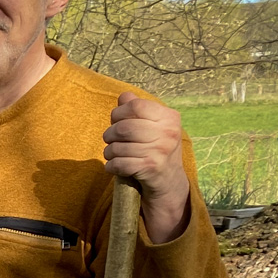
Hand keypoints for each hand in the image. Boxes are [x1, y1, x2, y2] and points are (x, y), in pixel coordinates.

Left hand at [103, 91, 190, 242]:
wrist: (169, 181)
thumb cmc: (155, 148)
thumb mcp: (152, 126)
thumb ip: (138, 109)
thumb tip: (124, 96)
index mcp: (169, 117)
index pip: (135, 106)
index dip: (119, 113)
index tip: (116, 120)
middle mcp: (169, 133)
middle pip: (123, 127)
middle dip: (109, 134)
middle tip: (110, 139)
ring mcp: (161, 151)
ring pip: (118, 147)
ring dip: (108, 152)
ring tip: (112, 154)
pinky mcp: (151, 168)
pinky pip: (118, 163)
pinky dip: (111, 166)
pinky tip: (115, 166)